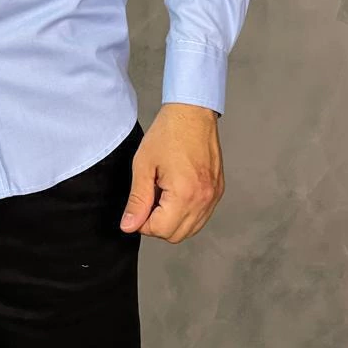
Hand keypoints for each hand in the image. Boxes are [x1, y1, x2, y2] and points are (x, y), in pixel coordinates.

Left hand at [119, 102, 223, 242]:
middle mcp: (204, 199)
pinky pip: (202, 216)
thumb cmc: (169, 132)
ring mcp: (214, 196)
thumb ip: (137, 200)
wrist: (192, 112)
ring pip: (191, 229)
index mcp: (185, 194)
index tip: (139, 204)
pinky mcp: (218, 191)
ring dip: (173, 220)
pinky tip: (176, 191)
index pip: (161, 230)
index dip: (143, 222)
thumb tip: (129, 225)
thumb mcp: (144, 165)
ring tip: (163, 192)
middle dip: (158, 223)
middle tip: (149, 197)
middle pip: (176, 235)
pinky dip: (187, 212)